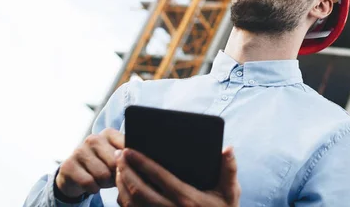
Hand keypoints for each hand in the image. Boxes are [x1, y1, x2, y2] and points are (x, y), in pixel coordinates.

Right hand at [55, 128, 124, 197]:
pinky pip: (89, 182)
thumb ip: (129, 157)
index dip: (130, 163)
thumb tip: (141, 161)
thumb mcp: (117, 159)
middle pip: (115, 163)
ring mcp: (79, 150)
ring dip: (105, 183)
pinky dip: (93, 188)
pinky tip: (92, 185)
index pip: (127, 148)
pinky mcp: (68, 165)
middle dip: (116, 175)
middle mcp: (93, 138)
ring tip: (102, 181)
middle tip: (112, 177)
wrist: (76, 176)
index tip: (129, 169)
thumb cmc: (103, 166)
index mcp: (109, 133)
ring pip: (102, 174)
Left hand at [115, 146, 240, 206]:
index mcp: (188, 199)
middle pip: (140, 191)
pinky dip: (124, 201)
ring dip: (122, 185)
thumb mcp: (231, 192)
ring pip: (133, 204)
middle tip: (118, 155)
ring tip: (118, 168)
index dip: (141, 162)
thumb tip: (227, 148)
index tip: (129, 150)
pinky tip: (122, 187)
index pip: (159, 177)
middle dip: (125, 171)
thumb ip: (229, 169)